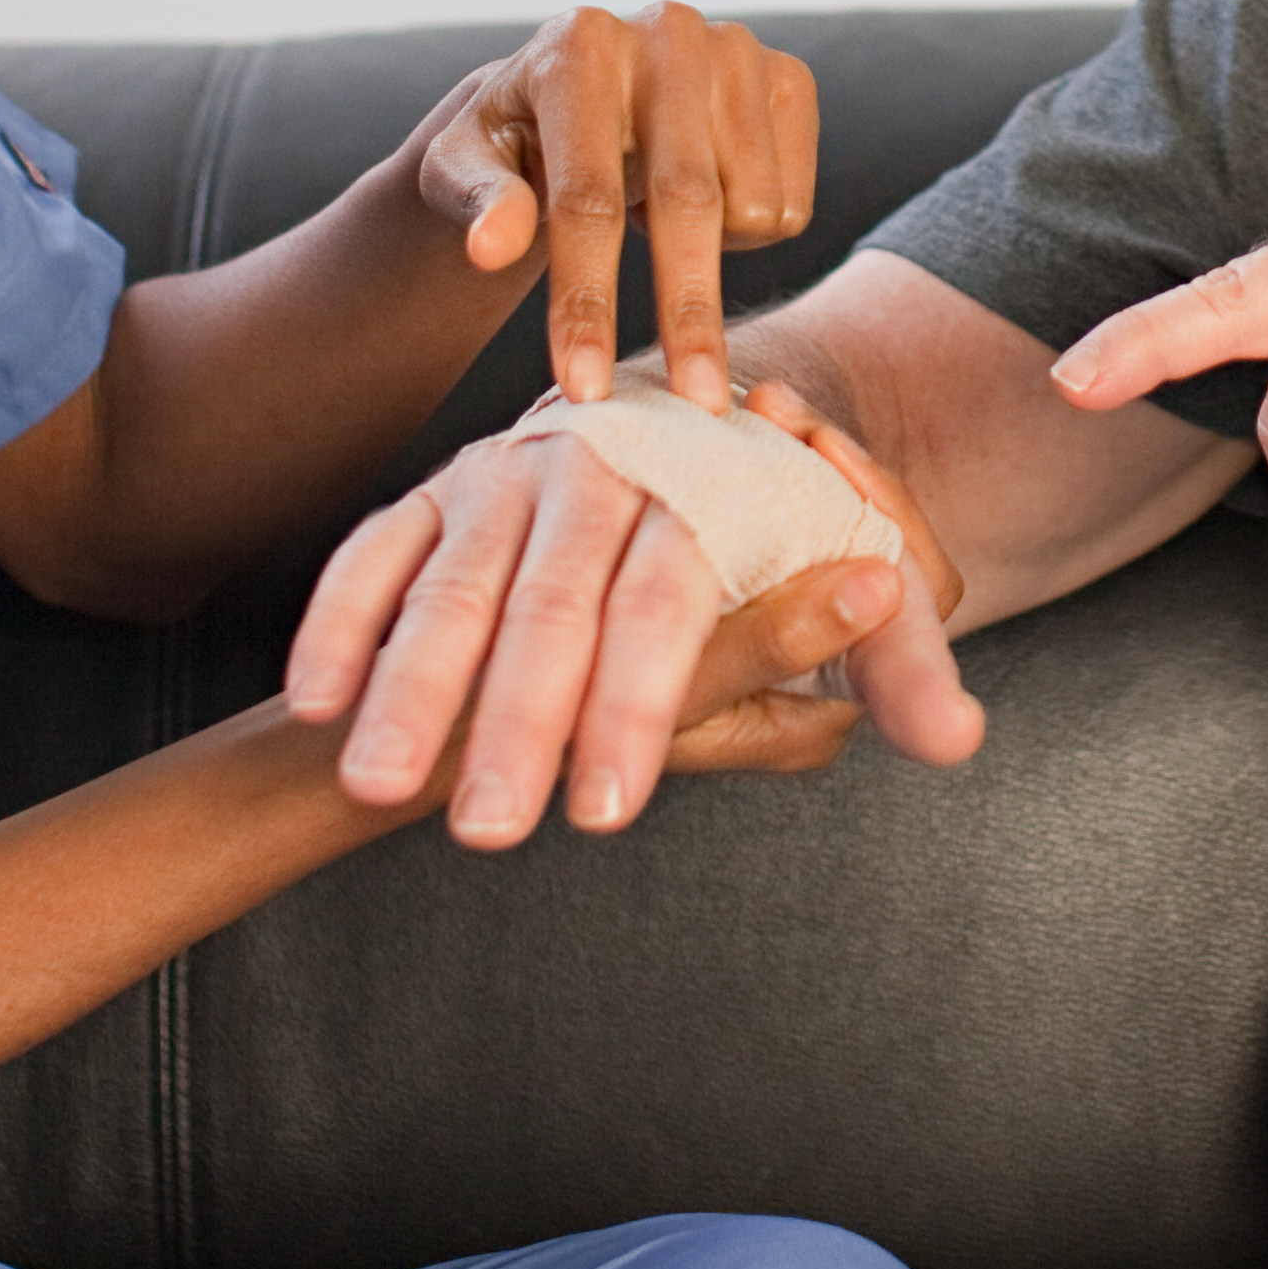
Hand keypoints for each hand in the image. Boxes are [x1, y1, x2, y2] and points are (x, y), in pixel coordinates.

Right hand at [284, 382, 984, 841]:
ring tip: (377, 786)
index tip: (604, 809)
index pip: (669, 601)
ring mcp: (506, 474)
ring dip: (409, 688)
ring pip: (450, 584)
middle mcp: (604, 467)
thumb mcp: (828, 613)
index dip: (639, 706)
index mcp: (708, 488)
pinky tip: (310, 704)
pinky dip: (338, 623)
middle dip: (512, 722)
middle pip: (552, 603)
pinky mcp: (432, 493)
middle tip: (487, 830)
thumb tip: (957, 736)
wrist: (677, 437)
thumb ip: (881, 674)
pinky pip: (371, 553)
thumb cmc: (757, 562)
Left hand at [405, 2, 818, 408]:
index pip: (586, 198)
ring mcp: (738, 49)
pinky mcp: (790, 76)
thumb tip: (492, 248)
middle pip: (688, 202)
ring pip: (752, 206)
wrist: (583, 90)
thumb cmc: (514, 144)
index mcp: (577, 47)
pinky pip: (794, 202)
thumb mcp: (464, 169)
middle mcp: (666, 32)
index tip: (585, 387)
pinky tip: (705, 195)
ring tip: (654, 221)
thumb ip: (476, 202)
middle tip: (692, 405)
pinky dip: (750, 233)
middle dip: (688, 313)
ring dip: (712, 254)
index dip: (587, 300)